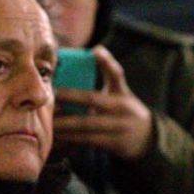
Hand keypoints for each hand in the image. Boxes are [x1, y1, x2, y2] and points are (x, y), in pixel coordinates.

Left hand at [53, 45, 153, 159]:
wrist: (145, 138)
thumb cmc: (124, 109)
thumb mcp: (121, 91)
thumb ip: (108, 73)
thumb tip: (93, 49)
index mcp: (122, 92)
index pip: (117, 74)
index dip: (107, 61)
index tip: (95, 51)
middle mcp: (122, 108)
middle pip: (92, 99)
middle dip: (69, 95)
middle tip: (50, 93)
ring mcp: (118, 126)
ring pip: (85, 123)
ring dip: (64, 122)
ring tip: (47, 118)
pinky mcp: (112, 143)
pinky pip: (86, 140)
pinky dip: (69, 138)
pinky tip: (56, 135)